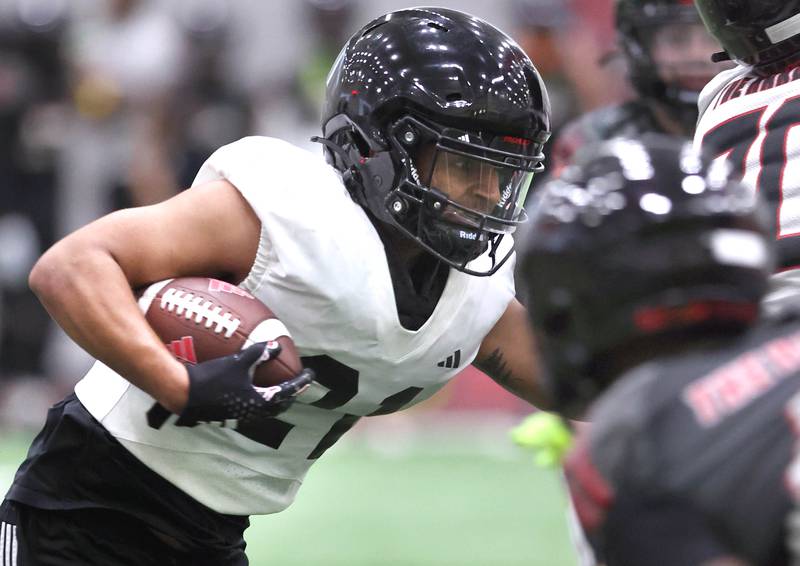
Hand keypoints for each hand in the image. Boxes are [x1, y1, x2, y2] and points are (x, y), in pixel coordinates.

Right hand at [147, 342, 312, 430]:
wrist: (184, 394)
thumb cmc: (213, 378)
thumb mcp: (239, 362)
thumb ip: (259, 353)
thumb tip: (277, 346)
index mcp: (260, 402)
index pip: (287, 391)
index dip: (301, 382)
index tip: (311, 375)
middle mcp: (253, 413)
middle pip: (279, 405)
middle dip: (291, 394)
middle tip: (298, 382)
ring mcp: (241, 416)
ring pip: (266, 409)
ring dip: (276, 398)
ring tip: (280, 387)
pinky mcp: (230, 414)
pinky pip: (253, 408)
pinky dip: (260, 399)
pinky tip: (254, 390)